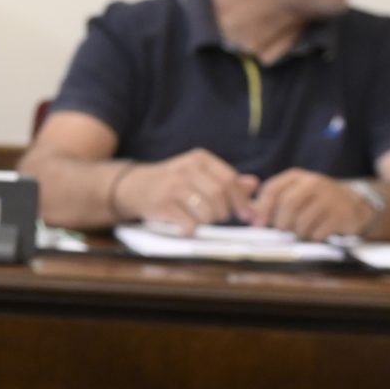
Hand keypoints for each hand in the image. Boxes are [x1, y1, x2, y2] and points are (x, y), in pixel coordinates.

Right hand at [119, 149, 257, 233]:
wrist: (135, 187)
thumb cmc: (173, 183)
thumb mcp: (199, 175)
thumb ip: (226, 180)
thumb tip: (254, 185)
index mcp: (199, 159)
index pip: (229, 180)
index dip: (241, 200)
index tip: (247, 215)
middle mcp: (186, 169)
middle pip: (220, 195)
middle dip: (223, 212)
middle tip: (217, 217)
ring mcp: (173, 187)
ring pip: (207, 211)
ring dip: (207, 221)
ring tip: (199, 218)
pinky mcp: (162, 205)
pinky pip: (189, 223)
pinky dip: (192, 229)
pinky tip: (185, 225)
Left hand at [245, 169, 376, 240]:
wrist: (353, 205)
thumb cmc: (315, 202)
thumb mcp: (294, 194)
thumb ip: (271, 203)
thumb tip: (250, 218)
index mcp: (297, 177)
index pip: (273, 189)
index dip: (262, 208)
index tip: (258, 224)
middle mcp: (313, 183)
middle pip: (288, 205)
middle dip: (281, 222)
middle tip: (284, 230)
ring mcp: (329, 198)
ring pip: (302, 221)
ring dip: (298, 233)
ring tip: (301, 231)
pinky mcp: (341, 214)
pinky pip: (317, 232)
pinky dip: (312, 238)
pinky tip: (316, 233)